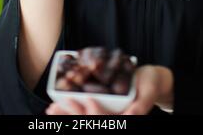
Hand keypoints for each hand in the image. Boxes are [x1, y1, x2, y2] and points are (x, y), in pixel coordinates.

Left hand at [45, 65, 173, 115]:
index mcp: (123, 116)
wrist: (151, 80)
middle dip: (71, 116)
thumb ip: (140, 106)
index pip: (105, 120)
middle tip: (54, 109)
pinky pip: (83, 110)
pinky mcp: (101, 106)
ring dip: (66, 115)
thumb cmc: (150, 84)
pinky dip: (69, 109)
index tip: (89, 100)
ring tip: (51, 110)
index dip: (95, 114)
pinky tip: (57, 104)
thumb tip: (130, 117)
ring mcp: (105, 113)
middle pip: (89, 121)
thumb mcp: (148, 93)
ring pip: (83, 118)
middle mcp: (112, 117)